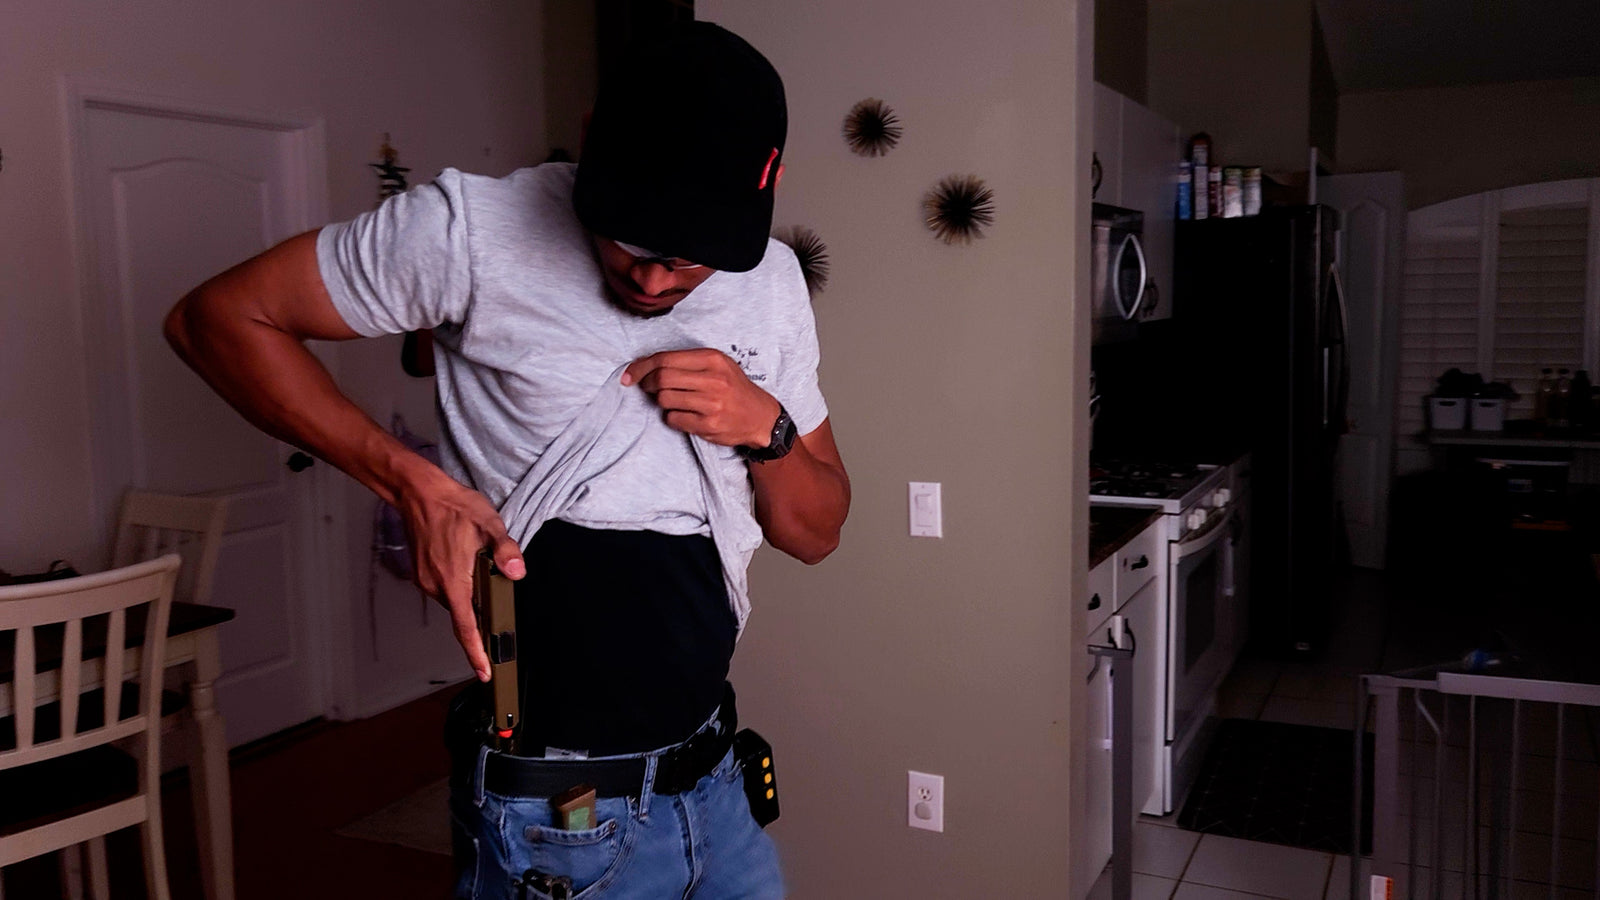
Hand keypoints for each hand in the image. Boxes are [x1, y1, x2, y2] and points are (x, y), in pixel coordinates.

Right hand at [393, 467, 523, 681]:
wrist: (418, 492)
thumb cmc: (453, 506)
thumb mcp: (489, 524)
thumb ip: (505, 551)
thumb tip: (516, 572)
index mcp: (453, 580)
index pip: (466, 628)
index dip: (476, 653)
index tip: (484, 672)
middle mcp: (436, 586)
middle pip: (463, 615)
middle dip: (480, 617)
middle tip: (498, 611)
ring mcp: (426, 580)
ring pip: (455, 601)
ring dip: (470, 597)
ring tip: (481, 572)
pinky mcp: (422, 573)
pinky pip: (445, 589)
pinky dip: (459, 586)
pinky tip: (467, 566)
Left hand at [622, 348, 780, 447]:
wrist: (760, 417)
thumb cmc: (734, 388)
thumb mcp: (718, 365)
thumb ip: (686, 363)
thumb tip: (646, 367)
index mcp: (712, 359)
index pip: (665, 359)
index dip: (641, 367)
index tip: (629, 374)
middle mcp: (713, 380)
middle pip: (661, 378)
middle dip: (647, 384)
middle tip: (647, 388)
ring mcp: (711, 404)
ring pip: (664, 400)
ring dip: (661, 402)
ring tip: (673, 400)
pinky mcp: (709, 425)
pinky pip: (673, 419)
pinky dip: (672, 417)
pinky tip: (685, 414)